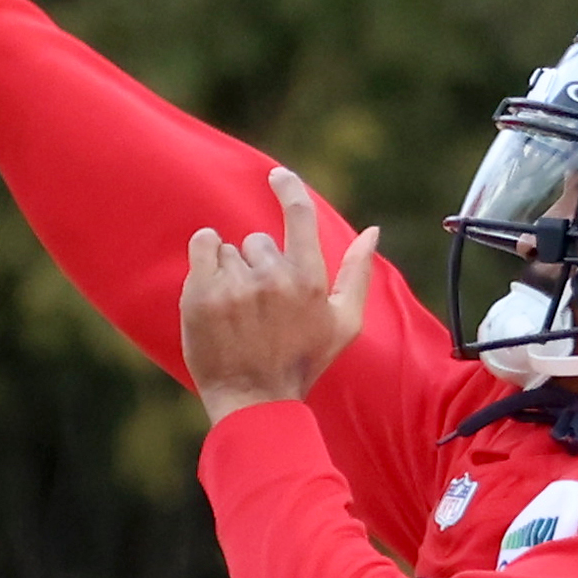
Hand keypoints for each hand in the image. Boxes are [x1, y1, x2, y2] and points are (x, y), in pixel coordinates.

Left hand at [177, 169, 379, 422]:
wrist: (254, 401)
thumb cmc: (302, 363)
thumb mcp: (344, 324)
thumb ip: (359, 273)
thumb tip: (373, 231)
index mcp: (310, 280)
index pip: (299, 215)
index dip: (288, 188)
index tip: (277, 176)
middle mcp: (274, 278)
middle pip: (257, 242)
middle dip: (256, 267)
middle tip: (259, 310)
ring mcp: (237, 286)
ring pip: (229, 249)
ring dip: (230, 273)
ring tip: (236, 314)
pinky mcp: (203, 293)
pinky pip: (203, 243)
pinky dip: (205, 257)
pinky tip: (211, 287)